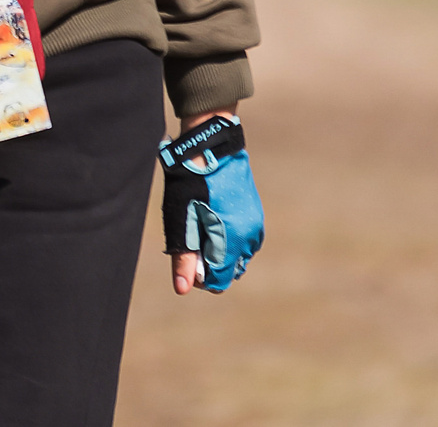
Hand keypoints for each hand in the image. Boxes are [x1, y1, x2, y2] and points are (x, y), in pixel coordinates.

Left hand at [164, 109, 261, 294]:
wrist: (210, 147)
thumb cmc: (190, 184)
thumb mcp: (182, 221)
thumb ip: (184, 257)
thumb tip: (183, 289)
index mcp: (232, 241)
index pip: (219, 282)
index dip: (199, 276)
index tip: (187, 256)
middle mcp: (250, 237)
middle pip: (228, 271)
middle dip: (209, 263)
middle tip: (192, 236)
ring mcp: (255, 225)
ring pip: (236, 256)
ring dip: (219, 250)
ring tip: (202, 222)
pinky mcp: (255, 215)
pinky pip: (243, 240)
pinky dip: (228, 237)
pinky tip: (213, 216)